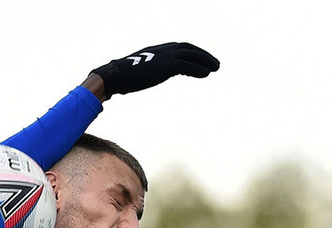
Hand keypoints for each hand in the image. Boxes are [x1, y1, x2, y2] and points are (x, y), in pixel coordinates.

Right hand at [91, 42, 219, 97]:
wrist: (115, 76)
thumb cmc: (122, 77)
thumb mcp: (137, 70)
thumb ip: (145, 70)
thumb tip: (140, 77)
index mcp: (157, 50)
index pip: (180, 47)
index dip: (193, 52)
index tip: (201, 59)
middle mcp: (163, 50)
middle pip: (188, 48)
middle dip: (203, 55)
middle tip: (214, 63)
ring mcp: (165, 57)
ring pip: (191, 55)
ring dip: (205, 61)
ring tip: (215, 68)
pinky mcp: (166, 66)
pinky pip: (187, 66)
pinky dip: (198, 69)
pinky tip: (206, 74)